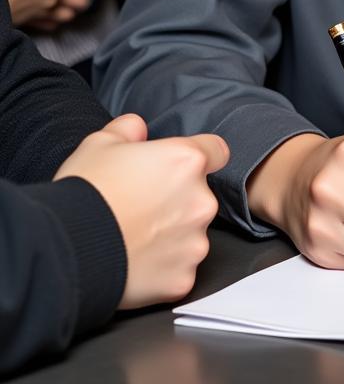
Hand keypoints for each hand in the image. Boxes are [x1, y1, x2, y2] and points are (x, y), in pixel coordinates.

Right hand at [54, 113, 228, 308]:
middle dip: (178, 202)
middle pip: (199, 197)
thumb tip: (137, 128)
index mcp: (187, 161)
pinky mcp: (183, 278)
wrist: (64, 250)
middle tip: (142, 211)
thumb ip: (127, 130)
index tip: (181, 169)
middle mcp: (201, 200)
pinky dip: (162, 269)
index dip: (200, 158)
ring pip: (191, 235)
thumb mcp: (98, 145)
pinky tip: (134, 265)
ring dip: (172, 237)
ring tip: (134, 239)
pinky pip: (179, 270)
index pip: (216, 151)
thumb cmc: (84, 193)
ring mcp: (195, 242)